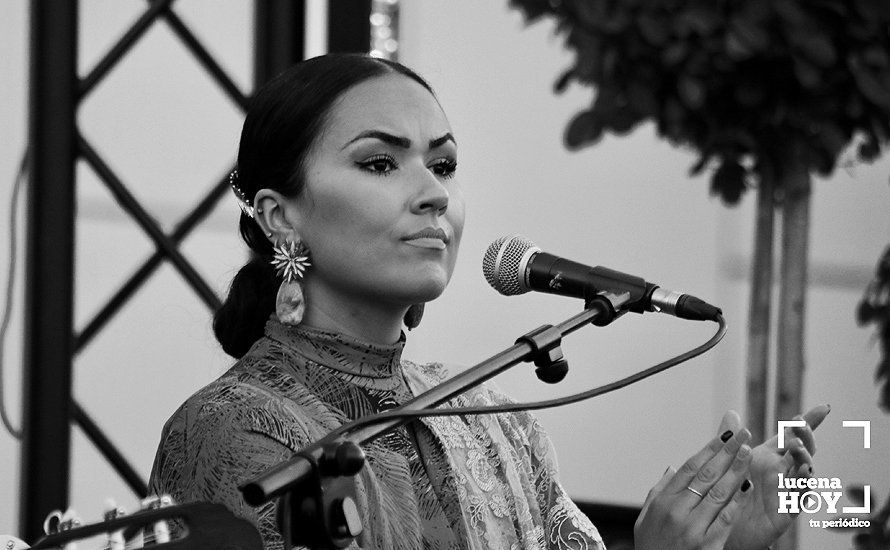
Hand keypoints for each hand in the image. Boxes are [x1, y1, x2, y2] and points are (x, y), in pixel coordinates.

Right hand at [634, 428, 754, 549]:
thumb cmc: (651, 546)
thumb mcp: (646, 517)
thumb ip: (659, 491)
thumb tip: (673, 468)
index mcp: (663, 501)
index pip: (691, 467)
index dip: (710, 449)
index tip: (726, 435)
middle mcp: (677, 511)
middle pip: (707, 475)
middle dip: (727, 453)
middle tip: (743, 436)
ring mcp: (692, 528)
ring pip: (719, 493)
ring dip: (736, 471)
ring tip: (748, 454)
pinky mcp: (707, 544)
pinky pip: (726, 518)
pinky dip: (737, 501)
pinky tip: (747, 487)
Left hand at [723, 405, 830, 549]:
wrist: (722, 528)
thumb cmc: (728, 494)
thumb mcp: (729, 464)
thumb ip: (732, 440)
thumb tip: (731, 412)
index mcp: (768, 458)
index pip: (790, 436)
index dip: (808, 422)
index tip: (825, 408)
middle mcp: (781, 472)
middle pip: (801, 450)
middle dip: (804, 436)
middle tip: (799, 425)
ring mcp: (785, 490)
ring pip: (804, 472)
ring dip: (804, 458)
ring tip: (797, 447)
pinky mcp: (785, 510)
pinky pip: (799, 497)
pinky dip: (803, 485)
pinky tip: (802, 473)